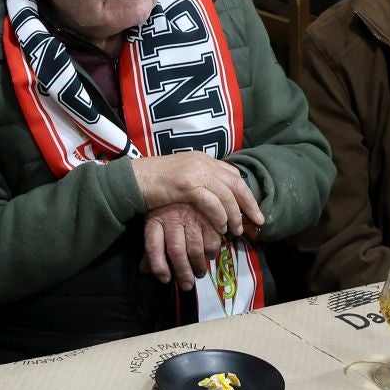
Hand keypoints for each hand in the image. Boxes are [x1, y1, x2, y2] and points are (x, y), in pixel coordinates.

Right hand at [129, 152, 262, 237]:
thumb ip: (199, 181)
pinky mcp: (187, 184)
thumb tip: (215, 195)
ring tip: (235, 230)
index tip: (254, 209)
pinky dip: (219, 215)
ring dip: (234, 214)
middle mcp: (202, 162)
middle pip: (235, 183)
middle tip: (256, 220)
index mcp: (202, 159)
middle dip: (249, 203)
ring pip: (226, 194)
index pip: (232, 174)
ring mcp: (195, 172)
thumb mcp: (181, 177)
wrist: (133, 179)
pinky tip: (221, 227)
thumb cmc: (154, 181)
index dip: (246, 193)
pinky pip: (211, 202)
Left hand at [142, 201, 227, 286]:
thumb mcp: (155, 222)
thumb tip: (144, 271)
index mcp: (155, 219)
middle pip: (176, 251)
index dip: (158, 265)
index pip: (153, 245)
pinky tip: (210, 256)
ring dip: (198, 266)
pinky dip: (212, 252)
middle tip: (187, 285)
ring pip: (195, 248)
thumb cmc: (167, 206)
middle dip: (182, 272)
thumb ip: (151, 248)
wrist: (186, 180)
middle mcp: (172, 219)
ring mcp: (191, 217)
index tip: (165, 279)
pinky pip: (212, 239)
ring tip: (199, 273)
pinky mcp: (208, 215)